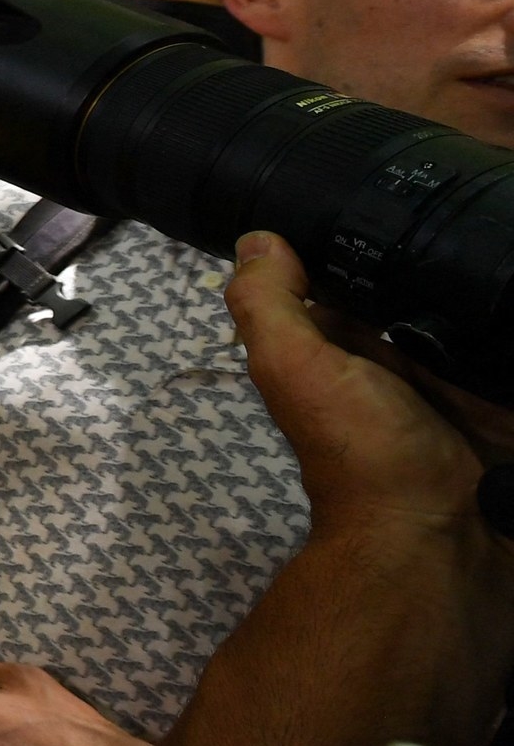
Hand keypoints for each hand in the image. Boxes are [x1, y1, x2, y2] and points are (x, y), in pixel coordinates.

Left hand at [227, 231, 513, 533]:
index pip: (360, 287)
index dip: (375, 246)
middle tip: (474, 217)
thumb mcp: (295, 368)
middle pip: (432, 303)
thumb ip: (269, 308)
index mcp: (349, 357)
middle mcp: (407, 372)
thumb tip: (257, 238)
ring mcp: (466, 395)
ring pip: (480, 332)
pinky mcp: (509, 412)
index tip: (407, 202)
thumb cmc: (361, 451)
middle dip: (452, 269)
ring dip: (494, 305)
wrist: (439, 543)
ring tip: (511, 240)